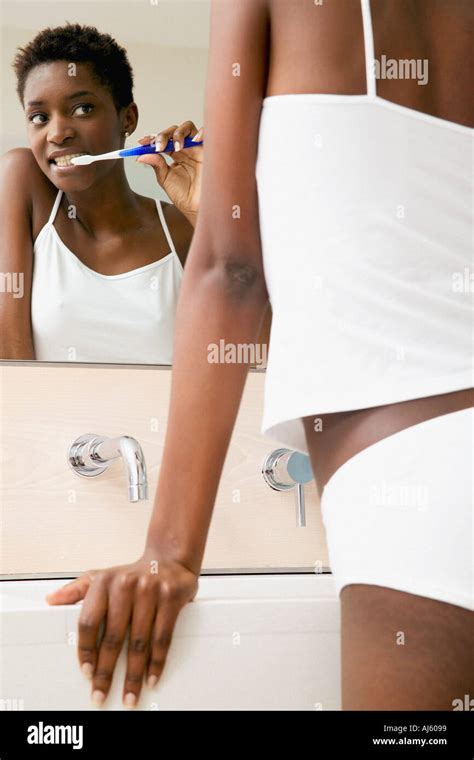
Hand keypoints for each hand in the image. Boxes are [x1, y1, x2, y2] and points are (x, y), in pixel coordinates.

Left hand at [45, 549, 198, 707]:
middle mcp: (125, 585)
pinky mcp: (171, 597)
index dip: (86, 651)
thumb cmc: (132, 574)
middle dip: (106, 671)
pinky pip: (163, 637)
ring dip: (133, 674)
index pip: (88, 622)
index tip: (87, 673)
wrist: (169, 559)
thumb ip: (76, 590)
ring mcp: (150, 591)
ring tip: (129, 695)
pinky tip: (151, 678)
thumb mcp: (101, 576)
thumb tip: (51, 600)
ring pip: (139, 642)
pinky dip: (157, 662)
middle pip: (112, 637)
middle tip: (101, 694)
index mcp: (103, 582)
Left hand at [136, 121, 202, 224]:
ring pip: (187, 128)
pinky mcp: (208, 152)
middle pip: (173, 131)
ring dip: (178, 134)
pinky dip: (201, 133)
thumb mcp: (165, 179)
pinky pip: (207, 135)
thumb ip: (156, 165)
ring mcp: (197, 149)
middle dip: (163, 136)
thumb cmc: (185, 196)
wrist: (197, 208)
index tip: (142, 143)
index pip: (163, 140)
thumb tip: (141, 155)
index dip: (152, 138)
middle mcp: (186, 150)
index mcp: (175, 156)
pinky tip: (194, 141)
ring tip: (176, 147)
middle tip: (158, 146)